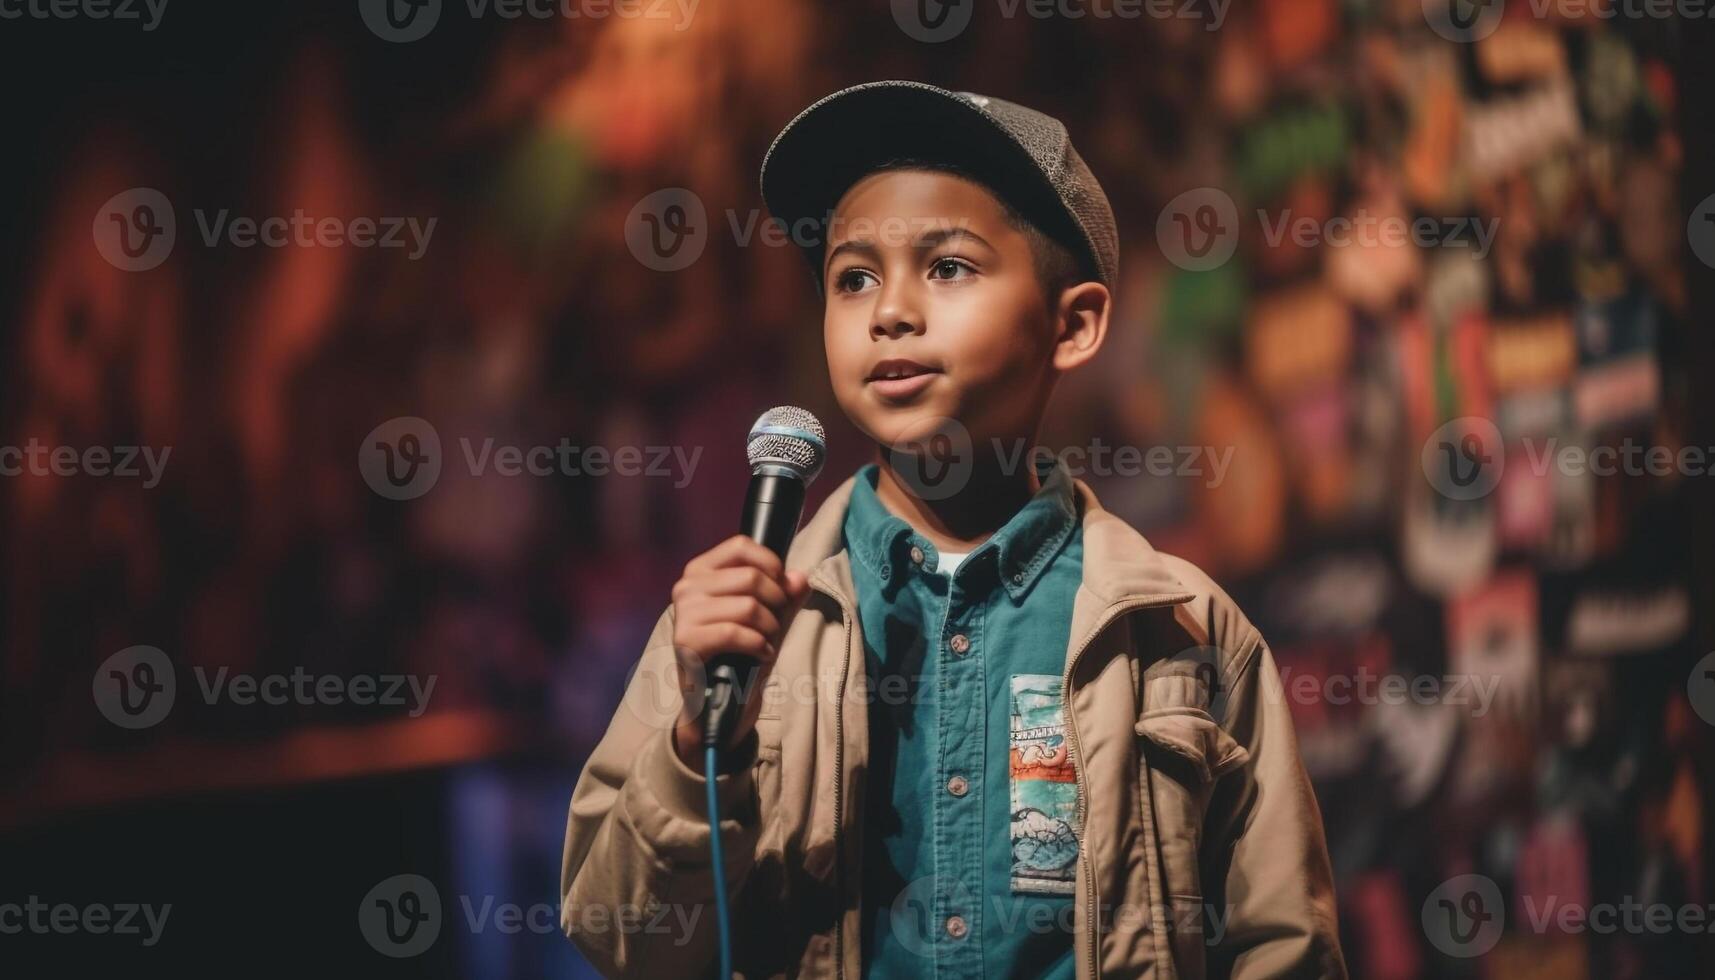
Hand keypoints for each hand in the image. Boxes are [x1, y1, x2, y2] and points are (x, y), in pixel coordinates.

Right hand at [668, 535, 810, 768]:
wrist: (718, 701)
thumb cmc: (741, 653)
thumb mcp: (770, 618)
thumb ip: (787, 595)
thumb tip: (800, 577)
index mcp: (701, 570)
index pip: (741, 546)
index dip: (771, 565)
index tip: (782, 589)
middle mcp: (687, 586)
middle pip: (751, 577)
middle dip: (776, 602)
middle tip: (776, 624)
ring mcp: (684, 613)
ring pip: (748, 605)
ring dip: (769, 627)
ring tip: (766, 641)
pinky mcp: (686, 641)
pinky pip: (735, 632)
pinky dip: (758, 644)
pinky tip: (761, 654)